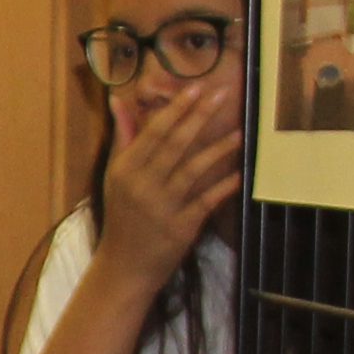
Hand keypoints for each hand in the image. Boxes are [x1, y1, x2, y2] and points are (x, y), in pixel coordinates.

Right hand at [93, 69, 241, 294]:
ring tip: (238, 132)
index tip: (196, 87)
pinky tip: (239, 174)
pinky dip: (223, 187)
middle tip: (222, 94)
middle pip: (175, 144)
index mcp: (126, 169)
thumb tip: (117, 98)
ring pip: (193, 170)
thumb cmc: (122, 215)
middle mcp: (142, 185)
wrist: (125, 265)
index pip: (154, 132)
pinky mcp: (181, 228)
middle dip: (200, 117)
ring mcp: (162, 208)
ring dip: (217, 150)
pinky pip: (205, 202)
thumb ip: (122, 136)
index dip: (176, 108)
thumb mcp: (115, 175)